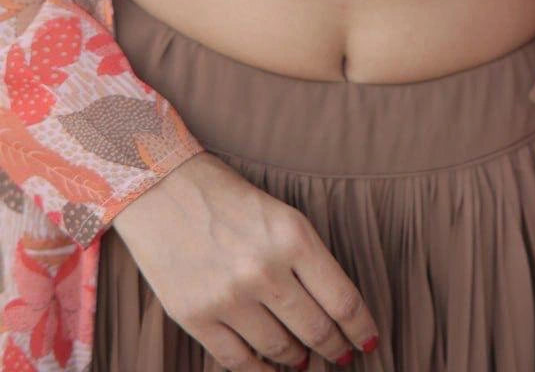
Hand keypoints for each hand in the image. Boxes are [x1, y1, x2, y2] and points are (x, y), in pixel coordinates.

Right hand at [111, 151, 379, 369]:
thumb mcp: (280, 215)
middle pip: (315, 330)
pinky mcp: (196, 316)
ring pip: (280, 351)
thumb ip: (307, 260)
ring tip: (302, 359)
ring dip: (296, 360)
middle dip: (332, 349)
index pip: (342, 300)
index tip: (368, 343)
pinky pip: (238, 361)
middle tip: (339, 356)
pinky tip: (268, 367)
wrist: (159, 187)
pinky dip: (259, 370)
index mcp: (293, 237)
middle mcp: (265, 270)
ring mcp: (229, 297)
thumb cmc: (227, 197)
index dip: (360, 329)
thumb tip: (332, 311)